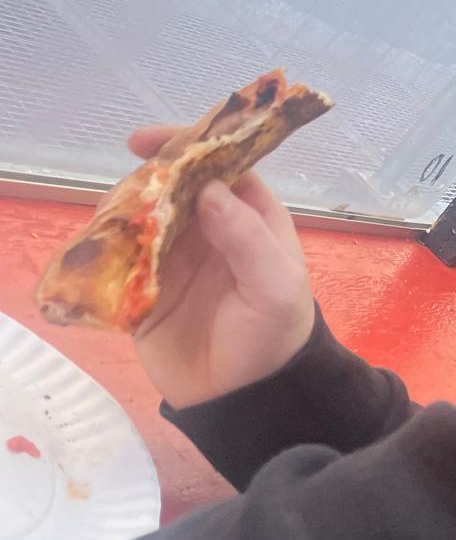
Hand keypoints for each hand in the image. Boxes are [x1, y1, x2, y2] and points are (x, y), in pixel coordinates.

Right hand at [126, 127, 315, 409]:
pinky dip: (105, 250)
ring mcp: (176, 257)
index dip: (191, 144)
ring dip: (124, 210)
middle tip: (128, 180)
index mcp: (251, 216)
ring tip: (112, 217)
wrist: (246, 399)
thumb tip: (208, 188)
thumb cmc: (274, 335)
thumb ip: (246, 237)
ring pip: (143, 216)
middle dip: (149, 176)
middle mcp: (210, 228)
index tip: (153, 140)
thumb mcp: (275, 285)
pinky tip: (97, 248)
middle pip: (174, 185)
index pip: (221, 165)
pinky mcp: (145, 290)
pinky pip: (120, 260)